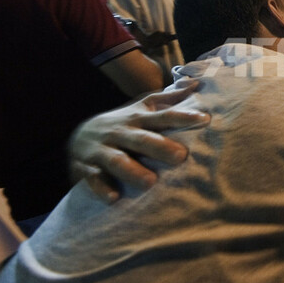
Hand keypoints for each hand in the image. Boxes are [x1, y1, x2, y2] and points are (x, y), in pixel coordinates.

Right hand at [69, 81, 208, 202]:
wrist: (78, 136)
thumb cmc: (123, 124)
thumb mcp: (142, 107)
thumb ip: (168, 99)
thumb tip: (196, 84)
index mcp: (137, 118)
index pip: (163, 117)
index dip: (183, 117)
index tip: (204, 119)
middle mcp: (120, 132)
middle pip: (141, 139)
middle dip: (160, 147)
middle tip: (181, 156)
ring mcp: (102, 150)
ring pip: (117, 160)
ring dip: (133, 171)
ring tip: (151, 182)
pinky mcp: (87, 168)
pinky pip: (94, 179)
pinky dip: (102, 188)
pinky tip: (114, 198)